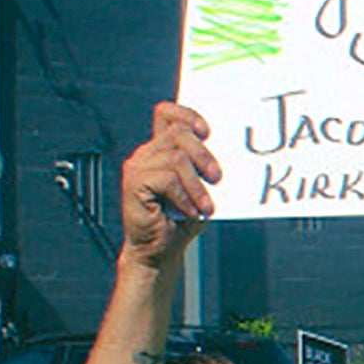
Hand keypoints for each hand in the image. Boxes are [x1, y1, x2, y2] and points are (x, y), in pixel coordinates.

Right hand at [121, 102, 221, 269]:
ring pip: (176, 158)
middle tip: (218, 177)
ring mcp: (138, 166)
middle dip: (204, 154)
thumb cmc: (182, 218)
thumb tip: (230, 154)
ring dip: (197, 184)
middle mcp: (147, 153)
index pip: (167, 113)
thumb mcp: (201, 188)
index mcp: (161, 148)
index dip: (187, 114)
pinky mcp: (134, 183)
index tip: (207, 131)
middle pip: (177, 132)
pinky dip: (185, 196)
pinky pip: (167, 179)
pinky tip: (192, 211)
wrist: (160, 250)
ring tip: (207, 205)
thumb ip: (206, 168)